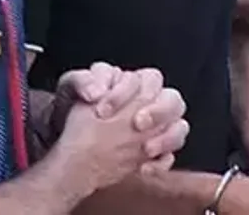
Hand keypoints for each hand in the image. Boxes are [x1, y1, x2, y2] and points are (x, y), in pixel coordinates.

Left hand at [53, 70, 188, 190]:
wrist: (69, 140)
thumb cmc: (72, 109)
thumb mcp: (70, 88)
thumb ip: (81, 81)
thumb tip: (95, 91)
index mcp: (133, 83)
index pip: (148, 78)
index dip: (127, 92)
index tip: (103, 110)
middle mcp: (149, 103)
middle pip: (173, 100)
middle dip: (159, 111)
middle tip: (138, 124)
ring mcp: (154, 129)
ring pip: (179, 127)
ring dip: (167, 138)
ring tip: (146, 150)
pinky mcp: (152, 153)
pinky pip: (170, 157)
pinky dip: (160, 163)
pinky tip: (143, 169)